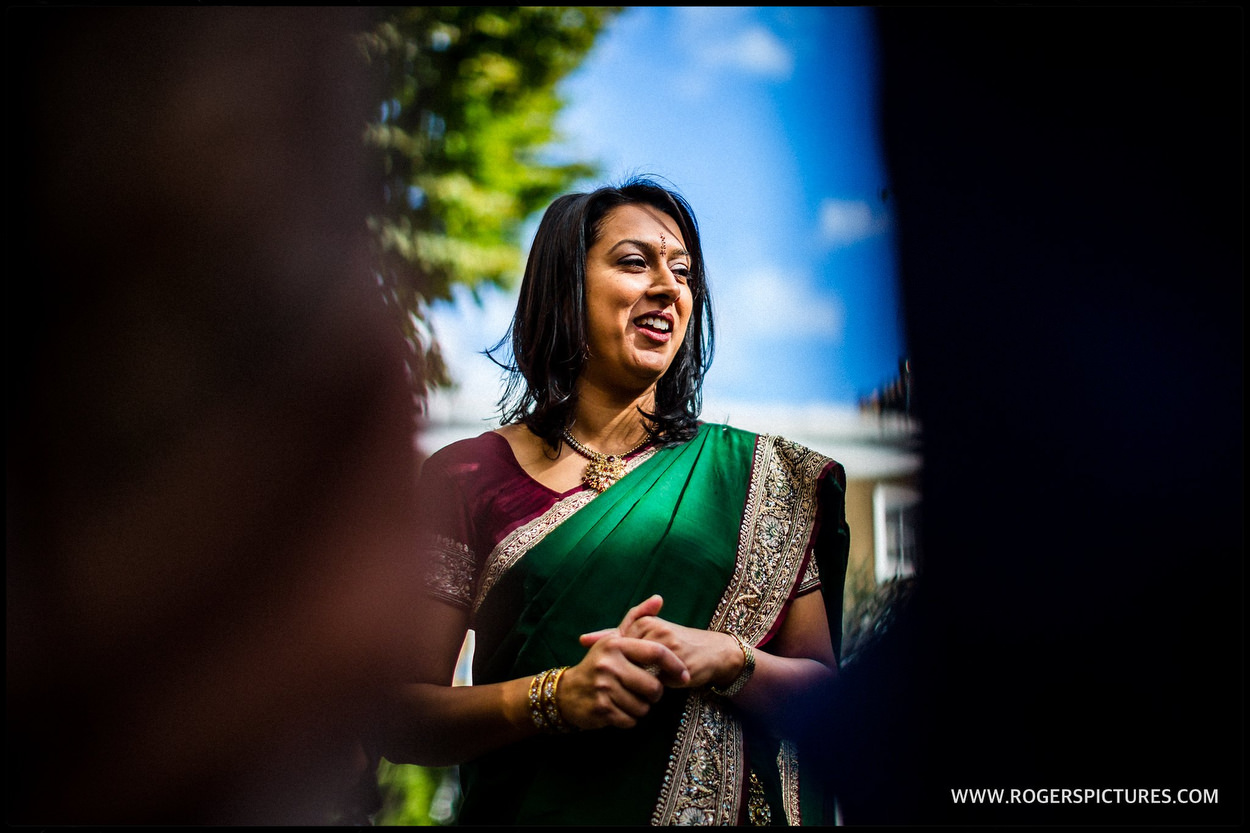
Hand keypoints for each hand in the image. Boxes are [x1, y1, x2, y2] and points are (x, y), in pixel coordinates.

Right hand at [558, 597, 688, 729]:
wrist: (566, 693)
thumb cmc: (599, 665)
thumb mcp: (615, 640)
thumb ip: (638, 617)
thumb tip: (659, 598)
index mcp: (615, 644)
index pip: (656, 652)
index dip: (675, 665)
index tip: (685, 674)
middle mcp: (608, 664)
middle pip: (653, 686)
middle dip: (656, 694)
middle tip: (648, 693)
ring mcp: (603, 687)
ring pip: (644, 706)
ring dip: (642, 708)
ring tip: (630, 700)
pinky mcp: (601, 708)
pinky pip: (632, 720)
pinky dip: (630, 719)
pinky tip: (620, 710)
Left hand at [581, 595, 742, 690]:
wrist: (714, 653)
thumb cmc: (678, 645)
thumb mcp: (651, 635)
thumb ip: (619, 637)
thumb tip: (582, 639)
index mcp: (644, 621)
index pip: (615, 640)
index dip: (605, 656)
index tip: (595, 668)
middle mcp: (653, 629)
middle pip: (624, 658)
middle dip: (619, 672)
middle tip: (610, 684)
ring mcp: (665, 645)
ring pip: (638, 671)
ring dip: (635, 683)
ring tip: (631, 690)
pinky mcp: (676, 662)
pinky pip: (655, 680)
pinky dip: (650, 689)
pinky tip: (648, 694)